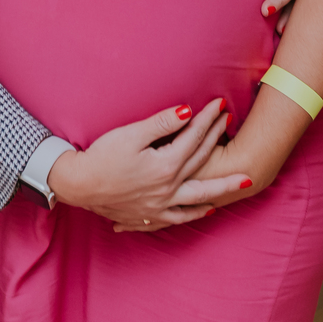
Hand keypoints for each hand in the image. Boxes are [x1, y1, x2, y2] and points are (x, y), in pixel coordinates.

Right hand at [47, 101, 249, 233]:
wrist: (79, 185)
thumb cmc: (102, 156)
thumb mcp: (131, 134)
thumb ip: (162, 123)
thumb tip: (188, 111)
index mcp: (165, 165)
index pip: (193, 137)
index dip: (207, 119)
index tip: (220, 105)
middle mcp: (168, 188)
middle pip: (200, 160)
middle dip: (217, 138)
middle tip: (230, 123)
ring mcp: (161, 205)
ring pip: (200, 195)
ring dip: (222, 186)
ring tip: (242, 182)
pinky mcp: (152, 216)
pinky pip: (181, 217)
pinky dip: (196, 213)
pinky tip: (207, 209)